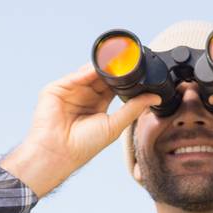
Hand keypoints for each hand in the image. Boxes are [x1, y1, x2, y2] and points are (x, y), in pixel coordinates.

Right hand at [0, 66, 162, 196]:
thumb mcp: (114, 125)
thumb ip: (133, 109)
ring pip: (88, 72)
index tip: (137, 69)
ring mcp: (70, 91)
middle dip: (113, 69)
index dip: (123, 77)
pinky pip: (75, 75)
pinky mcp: (57, 89)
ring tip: (117, 60)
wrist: (59, 152)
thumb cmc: (84, 146)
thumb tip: (155, 98)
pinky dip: (87, 71)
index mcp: (98, 104)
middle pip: (101, 75)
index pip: (112, 85)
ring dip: (102, 67)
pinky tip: (100, 68)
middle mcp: (84, 95)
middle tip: (128, 60)